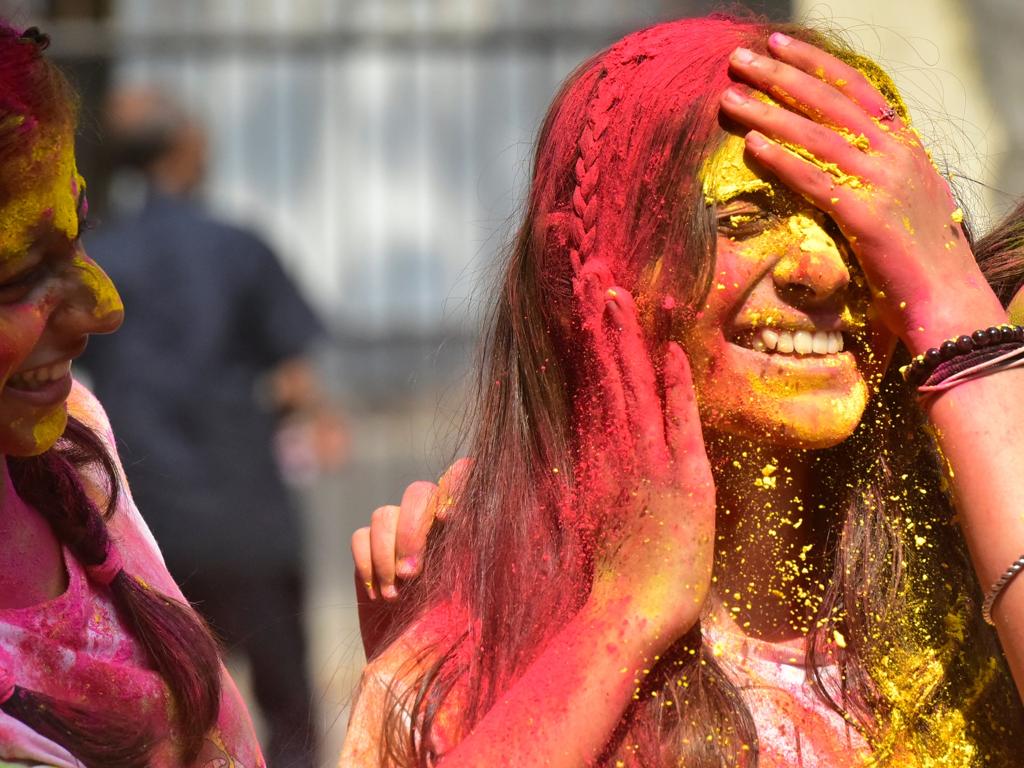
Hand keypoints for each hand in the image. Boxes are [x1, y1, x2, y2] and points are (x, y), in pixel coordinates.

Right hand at [351, 458, 470, 656]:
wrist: (415, 669)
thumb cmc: (458, 638)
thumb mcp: (481, 600)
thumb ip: (481, 561)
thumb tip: (491, 530)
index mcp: (466, 528)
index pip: (464, 478)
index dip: (455, 485)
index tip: (450, 520)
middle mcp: (433, 525)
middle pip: (419, 491)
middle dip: (412, 530)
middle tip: (413, 575)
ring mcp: (398, 537)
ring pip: (385, 513)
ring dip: (387, 554)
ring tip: (396, 595)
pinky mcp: (369, 554)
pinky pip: (359, 536)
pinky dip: (366, 563)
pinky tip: (379, 594)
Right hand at [573, 268, 714, 644]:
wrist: (624, 617)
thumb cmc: (610, 581)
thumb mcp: (589, 524)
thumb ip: (585, 484)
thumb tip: (573, 461)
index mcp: (600, 461)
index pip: (597, 391)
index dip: (595, 350)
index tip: (589, 314)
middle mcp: (619, 454)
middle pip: (611, 377)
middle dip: (605, 330)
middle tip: (598, 283)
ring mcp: (650, 463)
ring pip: (637, 388)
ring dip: (631, 341)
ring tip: (622, 296)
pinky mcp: (684, 480)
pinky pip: (679, 420)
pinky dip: (675, 385)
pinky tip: (671, 351)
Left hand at [719, 34, 1005, 350]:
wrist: (948, 301)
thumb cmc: (919, 259)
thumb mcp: (905, 200)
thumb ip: (877, 173)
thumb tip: (839, 158)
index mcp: (905, 145)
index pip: (856, 89)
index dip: (815, 63)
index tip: (779, 45)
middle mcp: (897, 155)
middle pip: (829, 102)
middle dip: (780, 75)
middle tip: (739, 57)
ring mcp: (884, 183)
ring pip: (816, 135)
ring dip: (768, 112)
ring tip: (729, 97)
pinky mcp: (867, 217)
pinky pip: (816, 179)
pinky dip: (782, 159)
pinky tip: (752, 144)